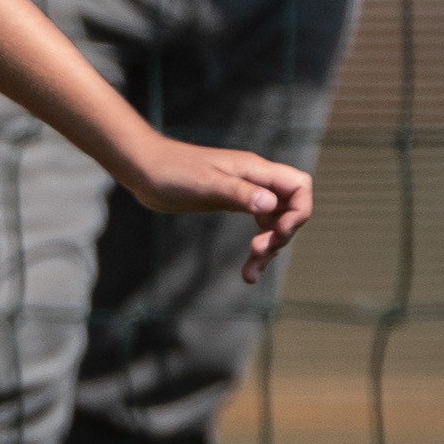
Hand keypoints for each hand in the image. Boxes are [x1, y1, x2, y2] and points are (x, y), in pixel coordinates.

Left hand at [117, 138, 314, 282]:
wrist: (143, 169)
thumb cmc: (171, 171)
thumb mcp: (205, 184)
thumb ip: (238, 193)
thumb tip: (270, 205)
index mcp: (255, 170)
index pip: (299, 186)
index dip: (298, 212)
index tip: (277, 233)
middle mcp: (255, 180)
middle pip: (290, 209)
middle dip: (280, 236)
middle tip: (255, 253)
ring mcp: (244, 192)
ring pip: (274, 222)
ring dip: (269, 248)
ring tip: (250, 274)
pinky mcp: (231, 203)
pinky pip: (258, 226)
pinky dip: (257, 247)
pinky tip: (248, 268)